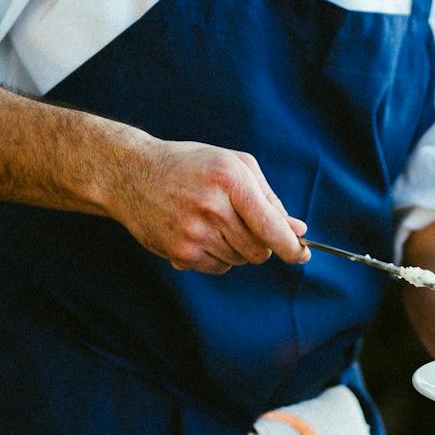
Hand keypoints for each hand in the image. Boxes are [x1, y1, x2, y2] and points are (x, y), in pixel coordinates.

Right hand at [109, 140, 308, 273]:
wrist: (131, 174)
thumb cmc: (190, 166)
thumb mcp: (232, 166)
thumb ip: (269, 198)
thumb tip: (299, 231)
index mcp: (231, 179)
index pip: (272, 226)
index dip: (293, 247)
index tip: (303, 254)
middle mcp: (213, 206)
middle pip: (260, 250)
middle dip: (261, 244)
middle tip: (242, 225)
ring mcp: (195, 232)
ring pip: (240, 260)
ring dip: (236, 248)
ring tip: (211, 222)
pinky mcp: (181, 252)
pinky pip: (218, 268)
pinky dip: (216, 257)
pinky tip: (198, 233)